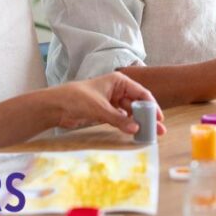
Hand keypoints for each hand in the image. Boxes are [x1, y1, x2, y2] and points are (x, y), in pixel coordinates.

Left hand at [51, 72, 165, 134]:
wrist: (55, 106)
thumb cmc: (77, 99)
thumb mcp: (100, 109)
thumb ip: (119, 119)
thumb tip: (136, 128)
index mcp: (118, 81)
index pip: (141, 93)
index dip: (152, 105)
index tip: (160, 118)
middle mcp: (117, 90)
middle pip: (137, 103)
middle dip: (147, 116)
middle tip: (159, 129)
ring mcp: (111, 101)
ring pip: (130, 112)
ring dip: (138, 122)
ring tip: (149, 133)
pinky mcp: (105, 112)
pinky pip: (121, 118)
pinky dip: (127, 125)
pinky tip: (134, 132)